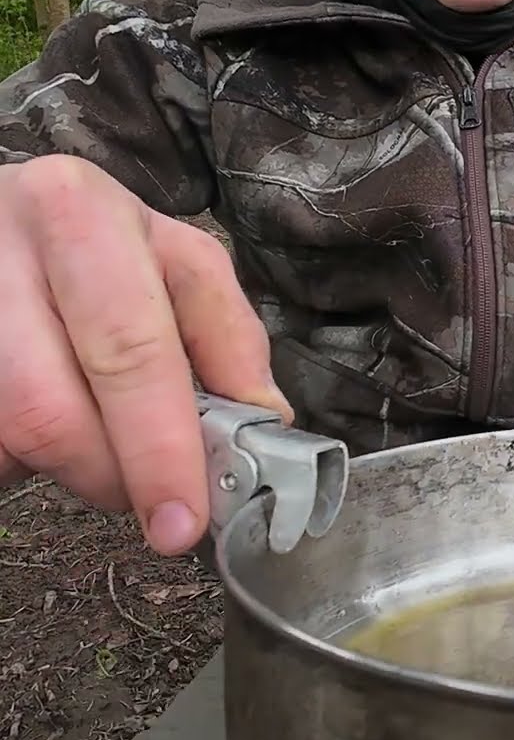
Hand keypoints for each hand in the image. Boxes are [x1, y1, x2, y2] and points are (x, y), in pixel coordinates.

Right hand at [0, 156, 290, 552]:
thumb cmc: (88, 240)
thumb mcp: (171, 255)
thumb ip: (224, 332)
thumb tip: (262, 420)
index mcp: (79, 219)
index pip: (129, 351)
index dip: (159, 449)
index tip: (183, 520)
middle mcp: (2, 255)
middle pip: (52, 411)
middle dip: (112, 476)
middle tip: (151, 500)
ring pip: (13, 435)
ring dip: (65, 465)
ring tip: (97, 437)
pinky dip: (20, 456)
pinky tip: (45, 427)